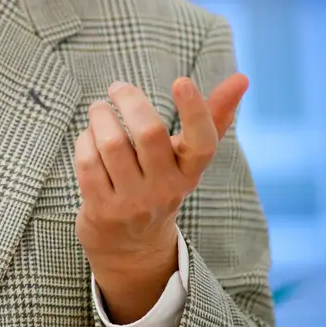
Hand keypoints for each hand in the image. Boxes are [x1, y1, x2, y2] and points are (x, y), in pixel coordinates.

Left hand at [73, 74, 248, 323]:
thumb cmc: (161, 184)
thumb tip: (241, 78)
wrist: (133, 249)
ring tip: (99, 110)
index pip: (202, 143)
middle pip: (148, 133)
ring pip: (112, 144)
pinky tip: (88, 138)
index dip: (195, 111)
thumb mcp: (187, 159)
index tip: (181, 81)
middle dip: (129, 100)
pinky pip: (88, 162)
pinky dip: (84, 141)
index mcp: (190, 172)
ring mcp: (133, 202)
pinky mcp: (102, 210)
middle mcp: (165, 189)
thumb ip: (213, 117)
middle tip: (117, 88)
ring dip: (100, 117)